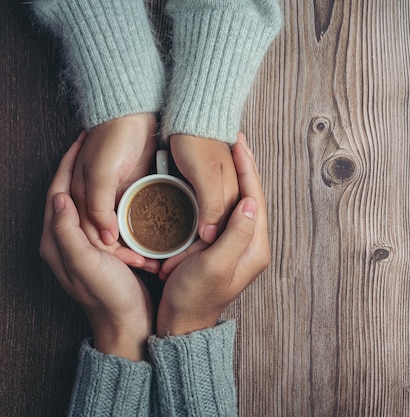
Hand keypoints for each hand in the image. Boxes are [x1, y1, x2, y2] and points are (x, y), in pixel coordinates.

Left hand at [40, 134, 153, 360]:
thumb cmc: (108, 295)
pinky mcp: (98, 250)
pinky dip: (104, 198)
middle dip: (75, 167)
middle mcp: (64, 241)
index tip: (81, 142)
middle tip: (90, 143)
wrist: (126, 323)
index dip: (67, 166)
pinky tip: (118, 190)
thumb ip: (68, 232)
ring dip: (89, 180)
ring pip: (82, 204)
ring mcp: (81, 245)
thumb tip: (60, 198)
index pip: (57, 194)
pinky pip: (97, 216)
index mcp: (56, 242)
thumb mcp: (85, 263)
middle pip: (66, 195)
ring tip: (104, 160)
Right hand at [71, 113, 159, 271]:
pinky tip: (161, 241)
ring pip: (122, 230)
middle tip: (148, 266)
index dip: (111, 252)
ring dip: (137, 246)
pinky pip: (137, 216)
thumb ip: (98, 205)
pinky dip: (146, 230)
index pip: (91, 236)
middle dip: (125, 255)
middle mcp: (95, 199)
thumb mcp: (102, 174)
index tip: (133, 263)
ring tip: (156, 259)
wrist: (135, 112)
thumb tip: (106, 238)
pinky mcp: (133, 188)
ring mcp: (115, 194)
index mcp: (80, 197)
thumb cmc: (114, 139)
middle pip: (106, 238)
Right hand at [156, 133, 269, 335]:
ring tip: (228, 151)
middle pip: (251, 197)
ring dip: (235, 176)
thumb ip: (235, 235)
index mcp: (255, 247)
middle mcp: (251, 245)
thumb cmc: (194, 298)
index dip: (247, 169)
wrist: (181, 324)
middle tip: (236, 139)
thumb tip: (250, 202)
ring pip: (240, 202)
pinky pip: (227, 212)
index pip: (255, 198)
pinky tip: (214, 179)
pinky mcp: (223, 247)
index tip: (238, 144)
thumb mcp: (215, 266)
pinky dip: (223, 191)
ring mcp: (238, 246)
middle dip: (245, 167)